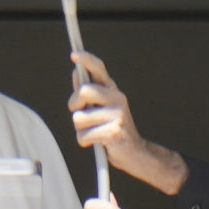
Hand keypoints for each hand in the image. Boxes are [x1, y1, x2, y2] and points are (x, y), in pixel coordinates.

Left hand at [69, 51, 187, 194]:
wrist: (135, 153)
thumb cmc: (113, 129)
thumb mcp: (100, 108)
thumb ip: (88, 92)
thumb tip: (76, 72)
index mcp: (113, 91)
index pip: (99, 70)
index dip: (87, 61)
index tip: (74, 55)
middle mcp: (117, 98)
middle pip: (83, 92)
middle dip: (74, 105)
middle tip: (81, 115)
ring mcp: (117, 115)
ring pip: (78, 118)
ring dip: (80, 129)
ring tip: (94, 132)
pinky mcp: (113, 132)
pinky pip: (83, 136)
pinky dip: (85, 141)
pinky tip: (98, 142)